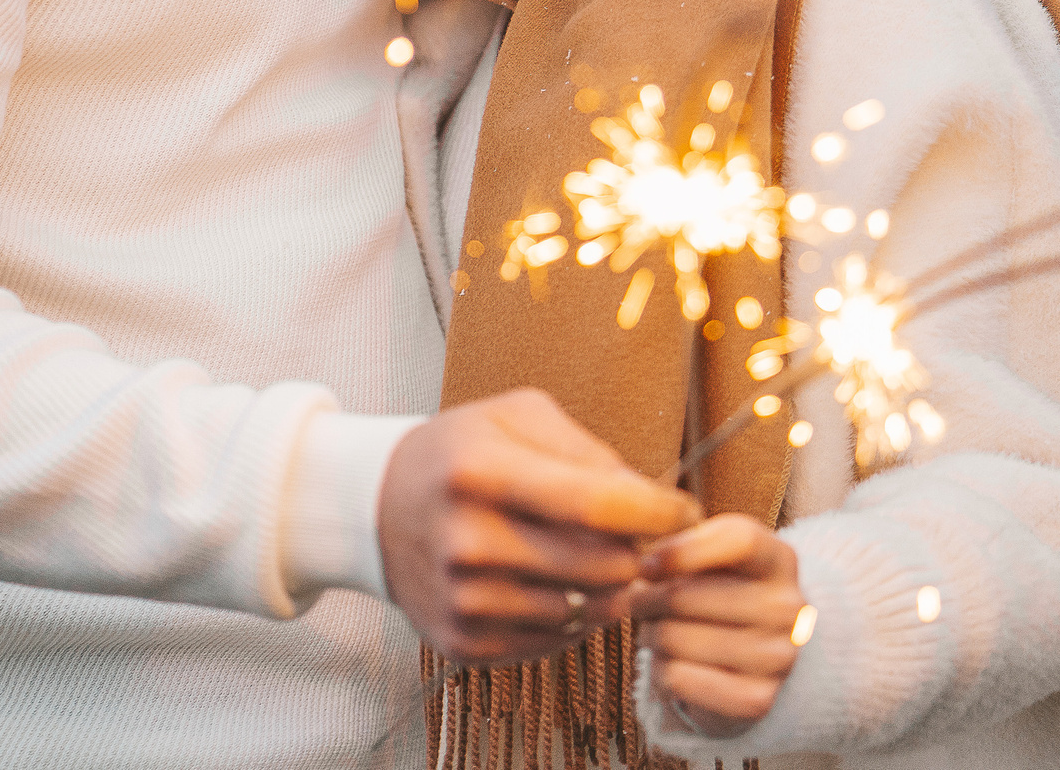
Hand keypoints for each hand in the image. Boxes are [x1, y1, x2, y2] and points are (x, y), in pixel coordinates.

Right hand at [380, 388, 699, 664]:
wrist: (376, 509)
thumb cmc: (460, 453)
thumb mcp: (517, 417)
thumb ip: (590, 451)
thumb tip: (654, 502)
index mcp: (480, 472)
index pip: (598, 504)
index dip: (658, 512)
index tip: (684, 510)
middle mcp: (467, 541)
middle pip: (602, 566)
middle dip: (637, 550)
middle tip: (634, 533)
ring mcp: (463, 600)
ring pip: (589, 610)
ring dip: (609, 586)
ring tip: (594, 555)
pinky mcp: (464, 642)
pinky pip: (557, 641)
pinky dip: (575, 615)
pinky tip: (558, 583)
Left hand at [629, 513, 804, 737]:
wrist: (753, 661)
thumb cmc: (722, 595)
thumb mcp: (715, 559)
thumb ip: (684, 548)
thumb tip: (646, 568)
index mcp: (780, 561)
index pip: (740, 540)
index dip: (682, 549)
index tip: (647, 564)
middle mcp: (789, 609)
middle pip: (685, 595)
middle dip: (644, 599)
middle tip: (637, 603)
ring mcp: (778, 657)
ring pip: (673, 638)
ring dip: (648, 635)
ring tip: (652, 632)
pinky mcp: (757, 699)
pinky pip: (676, 677)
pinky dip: (658, 670)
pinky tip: (668, 663)